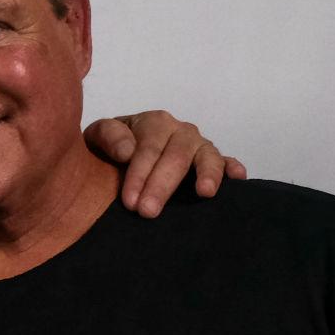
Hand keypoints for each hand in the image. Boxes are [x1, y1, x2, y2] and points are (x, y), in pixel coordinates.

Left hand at [83, 110, 247, 216]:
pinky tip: (238, 178)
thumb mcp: (96, 137)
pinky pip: (226, 162)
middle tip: (148, 212)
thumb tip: (127, 151)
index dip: (139, 174)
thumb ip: (108, 136)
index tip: (130, 201)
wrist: (112, 156)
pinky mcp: (212, 161)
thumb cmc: (106, 149)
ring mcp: (198, 146)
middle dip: (162, 185)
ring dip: (207, 174)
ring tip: (204, 193)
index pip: (148, 147)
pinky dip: (233, 168)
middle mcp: (180, 131)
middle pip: (176, 156)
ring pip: (206, 156)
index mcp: (153, 122)